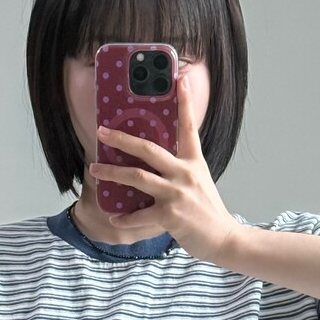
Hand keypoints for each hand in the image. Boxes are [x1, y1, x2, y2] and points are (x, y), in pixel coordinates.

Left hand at [87, 73, 239, 267]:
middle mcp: (185, 174)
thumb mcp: (199, 182)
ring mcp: (177, 194)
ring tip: (95, 170)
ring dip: (112, 173)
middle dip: (122, 138)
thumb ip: (180, 170)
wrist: (224, 239)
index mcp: (194, 162)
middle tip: (101, 131)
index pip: (189, 127)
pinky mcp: (170, 216)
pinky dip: (124, 218)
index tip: (179, 80)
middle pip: (149, 149)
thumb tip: (154, 163)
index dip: (185, 103)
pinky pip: (139, 215)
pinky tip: (114, 218)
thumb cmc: (208, 212)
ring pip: (137, 177)